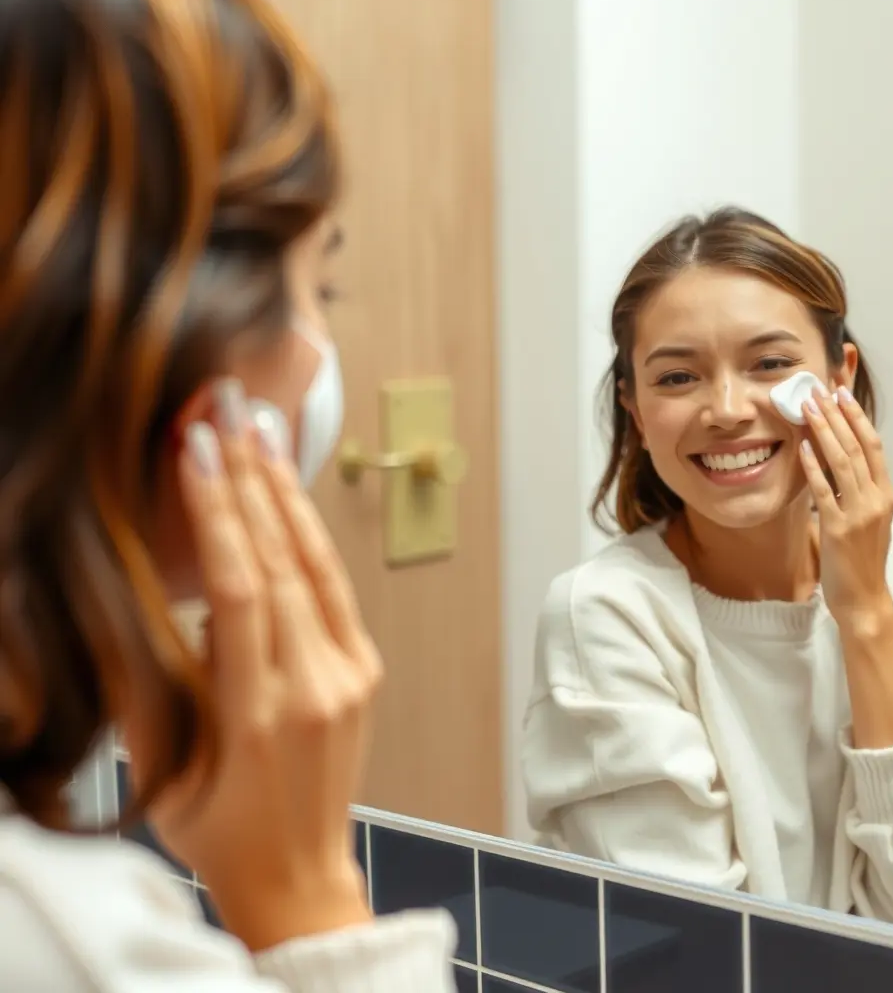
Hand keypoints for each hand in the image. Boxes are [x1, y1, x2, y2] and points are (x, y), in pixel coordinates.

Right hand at [145, 377, 382, 951]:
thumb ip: (150, 685)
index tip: (196, 450)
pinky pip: (334, 588)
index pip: (241, 590)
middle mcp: (316, 684)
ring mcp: (350, 674)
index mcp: (260, 714)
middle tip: (229, 412)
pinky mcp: (364, 669)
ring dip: (286, 494)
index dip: (219, 514)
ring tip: (262, 431)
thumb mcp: (165, 770)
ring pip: (315, 565)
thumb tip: (136, 599)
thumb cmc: (221, 832)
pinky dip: (308, 537)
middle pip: (282, 562)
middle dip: (251, 480)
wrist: (298, 873)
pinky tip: (288, 496)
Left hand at [799, 385, 892, 628]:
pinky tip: (802, 447)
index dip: (858, 417)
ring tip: (808, 408)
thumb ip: (857, 493)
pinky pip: (824, 490)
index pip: (874, 446)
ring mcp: (859, 514)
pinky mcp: (838, 528)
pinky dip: (813, 466)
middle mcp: (877, 500)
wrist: (864, 599)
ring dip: (824, 431)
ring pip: (842, 462)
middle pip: (858, 447)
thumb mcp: (867, 520)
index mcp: (886, 495)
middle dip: (837, 415)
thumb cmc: (859, 560)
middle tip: (820, 390)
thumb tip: (835, 464)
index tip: (842, 393)